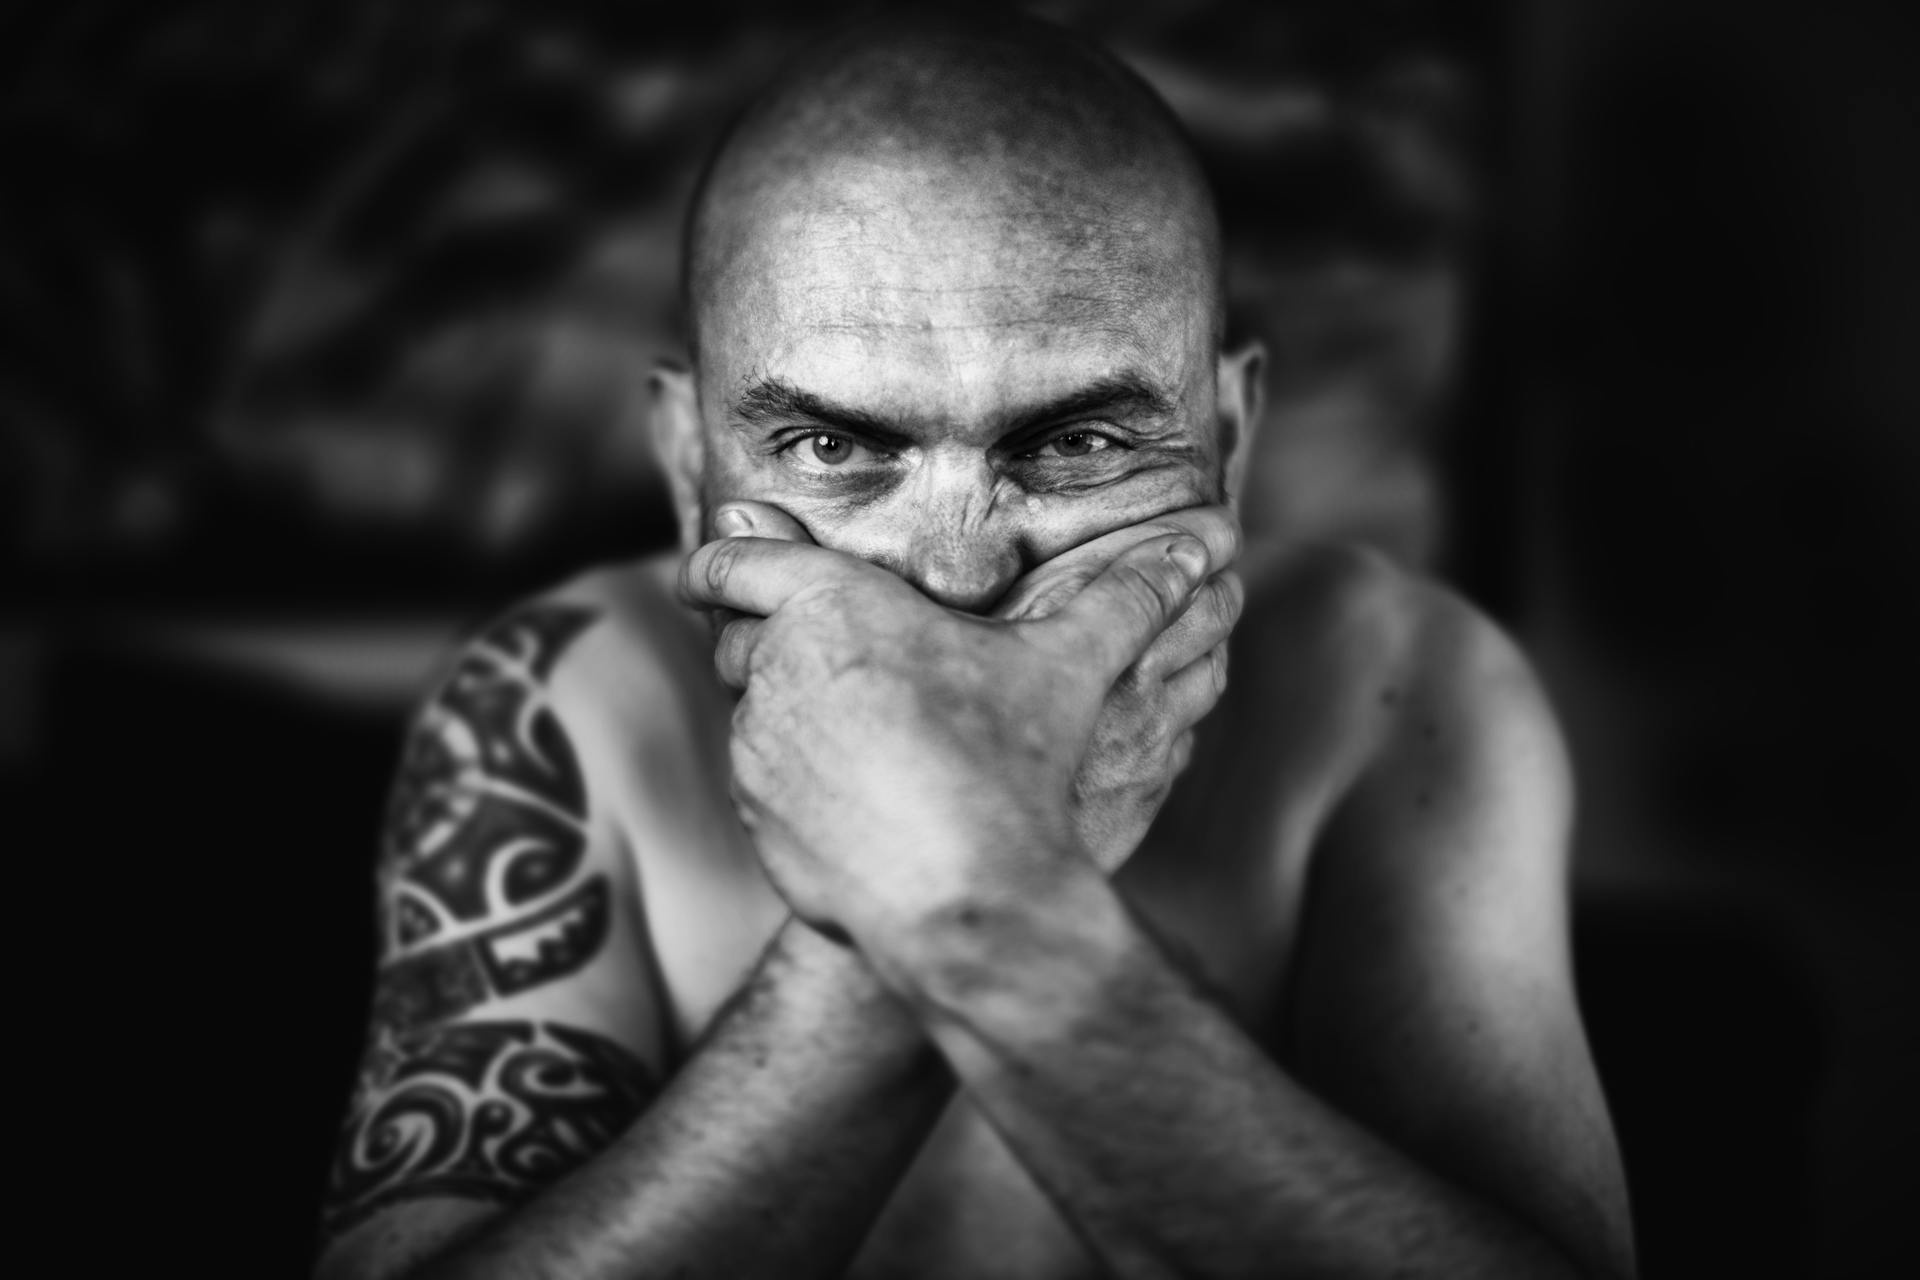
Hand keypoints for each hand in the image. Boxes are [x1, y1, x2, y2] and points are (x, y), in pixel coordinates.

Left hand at [679, 509, 1240, 948]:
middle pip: (737, 639)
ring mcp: (758, 755)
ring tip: (869, 738)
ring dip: (793, 716)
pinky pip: (766, 790)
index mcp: (829, 608)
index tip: (717, 561)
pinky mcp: (758, 825)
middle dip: (771, 641)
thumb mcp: (1069, 669)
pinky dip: (801, 786)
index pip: (730, 562)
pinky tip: (868, 802)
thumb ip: (1125, 598)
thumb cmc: (1012, 767)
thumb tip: (1203, 545)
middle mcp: (775, 672)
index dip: (720, 557)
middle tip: (833, 658)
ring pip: (753, 716)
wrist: (970, 899)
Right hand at [994, 511, 1242, 870]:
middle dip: (1219, 587)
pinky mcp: (1144, 795)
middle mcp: (1129, 687)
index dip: (1197, 539)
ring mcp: (1147, 745)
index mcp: (1078, 641)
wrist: (966, 871)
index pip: (1164, 569)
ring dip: (1212, 647)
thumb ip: (1011, 615)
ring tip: (1210, 625)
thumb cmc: (945, 758)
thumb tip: (1017, 571)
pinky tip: (1172, 711)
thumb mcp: (968, 661)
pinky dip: (1185, 715)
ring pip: (1207, 680)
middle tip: (1224, 567)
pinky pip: (1183, 743)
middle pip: (1207, 619)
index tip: (1216, 523)